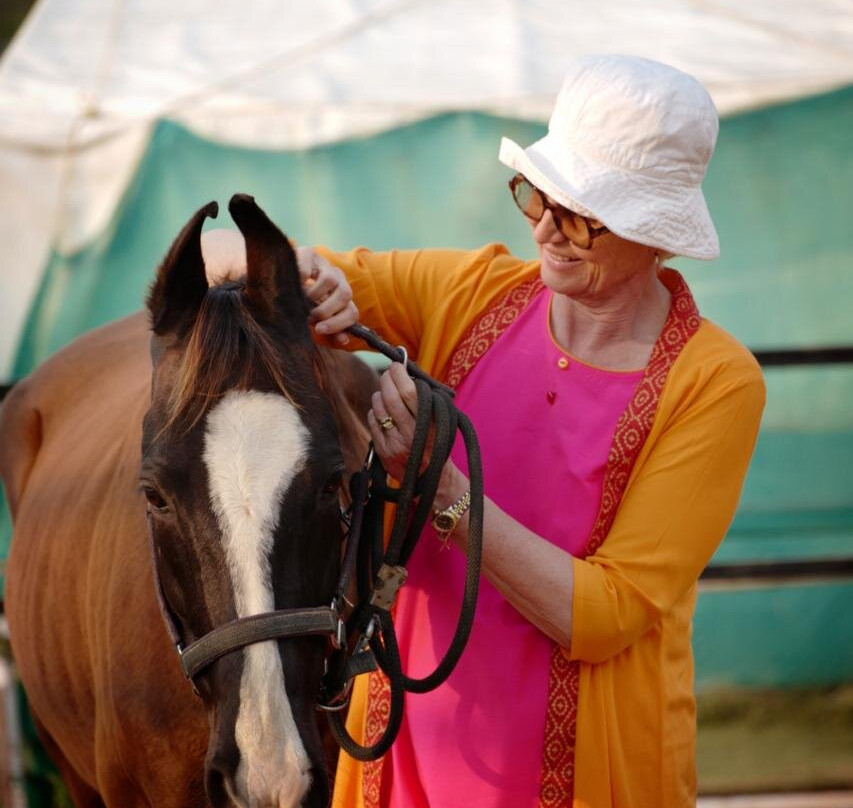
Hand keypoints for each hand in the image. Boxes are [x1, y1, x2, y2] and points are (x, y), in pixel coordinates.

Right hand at [296, 247, 357, 345]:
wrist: (280, 275)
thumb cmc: (301, 303)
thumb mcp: (315, 318)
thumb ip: (330, 330)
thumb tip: (344, 341)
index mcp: (342, 297)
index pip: (352, 313)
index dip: (338, 324)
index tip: (319, 329)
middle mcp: (338, 279)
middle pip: (345, 294)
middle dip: (327, 310)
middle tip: (310, 316)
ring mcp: (325, 265)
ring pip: (330, 280)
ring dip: (314, 295)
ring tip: (300, 301)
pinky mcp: (309, 253)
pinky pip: (308, 268)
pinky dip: (300, 279)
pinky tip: (291, 285)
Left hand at [367, 362, 426, 481]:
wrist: (430, 478)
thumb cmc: (436, 442)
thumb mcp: (439, 422)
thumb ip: (425, 401)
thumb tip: (407, 374)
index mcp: (429, 425)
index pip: (409, 393)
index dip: (400, 375)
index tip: (398, 365)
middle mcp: (411, 434)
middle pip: (391, 397)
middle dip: (387, 379)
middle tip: (388, 373)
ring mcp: (395, 443)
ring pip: (378, 407)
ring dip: (380, 395)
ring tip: (387, 394)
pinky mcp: (383, 451)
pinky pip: (372, 421)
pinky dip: (375, 411)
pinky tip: (383, 413)